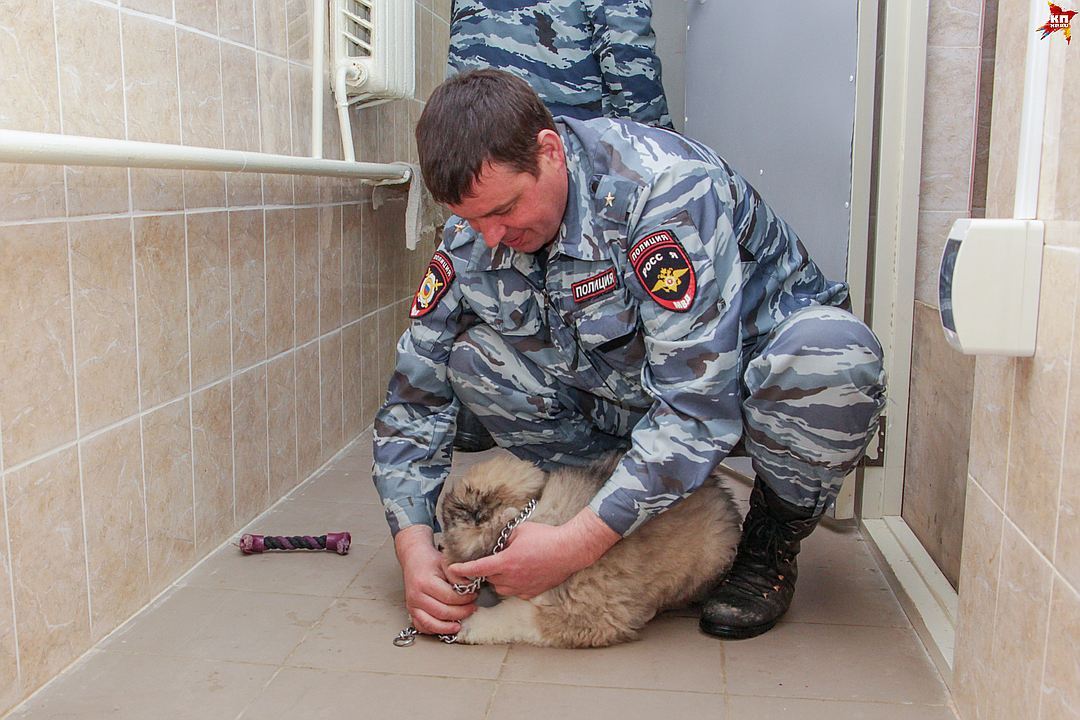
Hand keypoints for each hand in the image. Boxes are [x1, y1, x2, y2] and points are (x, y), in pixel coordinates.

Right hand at [394, 525, 476, 634]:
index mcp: (425, 582)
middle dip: (461, 612)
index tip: (474, 595)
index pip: (449, 597)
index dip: (465, 599)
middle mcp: (416, 596)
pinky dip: (435, 630)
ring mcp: (412, 606)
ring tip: (460, 623)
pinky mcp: (411, 612)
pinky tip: (446, 627)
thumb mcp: (446, 562)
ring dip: (449, 626)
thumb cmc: (430, 562)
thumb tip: (468, 588)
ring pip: (432, 624)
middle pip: (442, 612)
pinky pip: (423, 627)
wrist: (414, 560)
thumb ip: (457, 575)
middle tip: (472, 607)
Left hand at [448, 509, 619, 598]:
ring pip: (500, 587)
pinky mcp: (532, 593)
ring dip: (499, 578)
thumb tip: (493, 542)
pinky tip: (522, 573)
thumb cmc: (545, 537)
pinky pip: (515, 591)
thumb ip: (503, 538)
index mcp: (505, 562)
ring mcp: (522, 588)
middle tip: (492, 559)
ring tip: (509, 565)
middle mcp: (511, 578)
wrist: (569, 550)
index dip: (462, 570)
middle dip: (486, 570)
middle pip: (488, 579)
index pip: (477, 569)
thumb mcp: (520, 531)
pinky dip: (513, 584)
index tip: (452, 569)